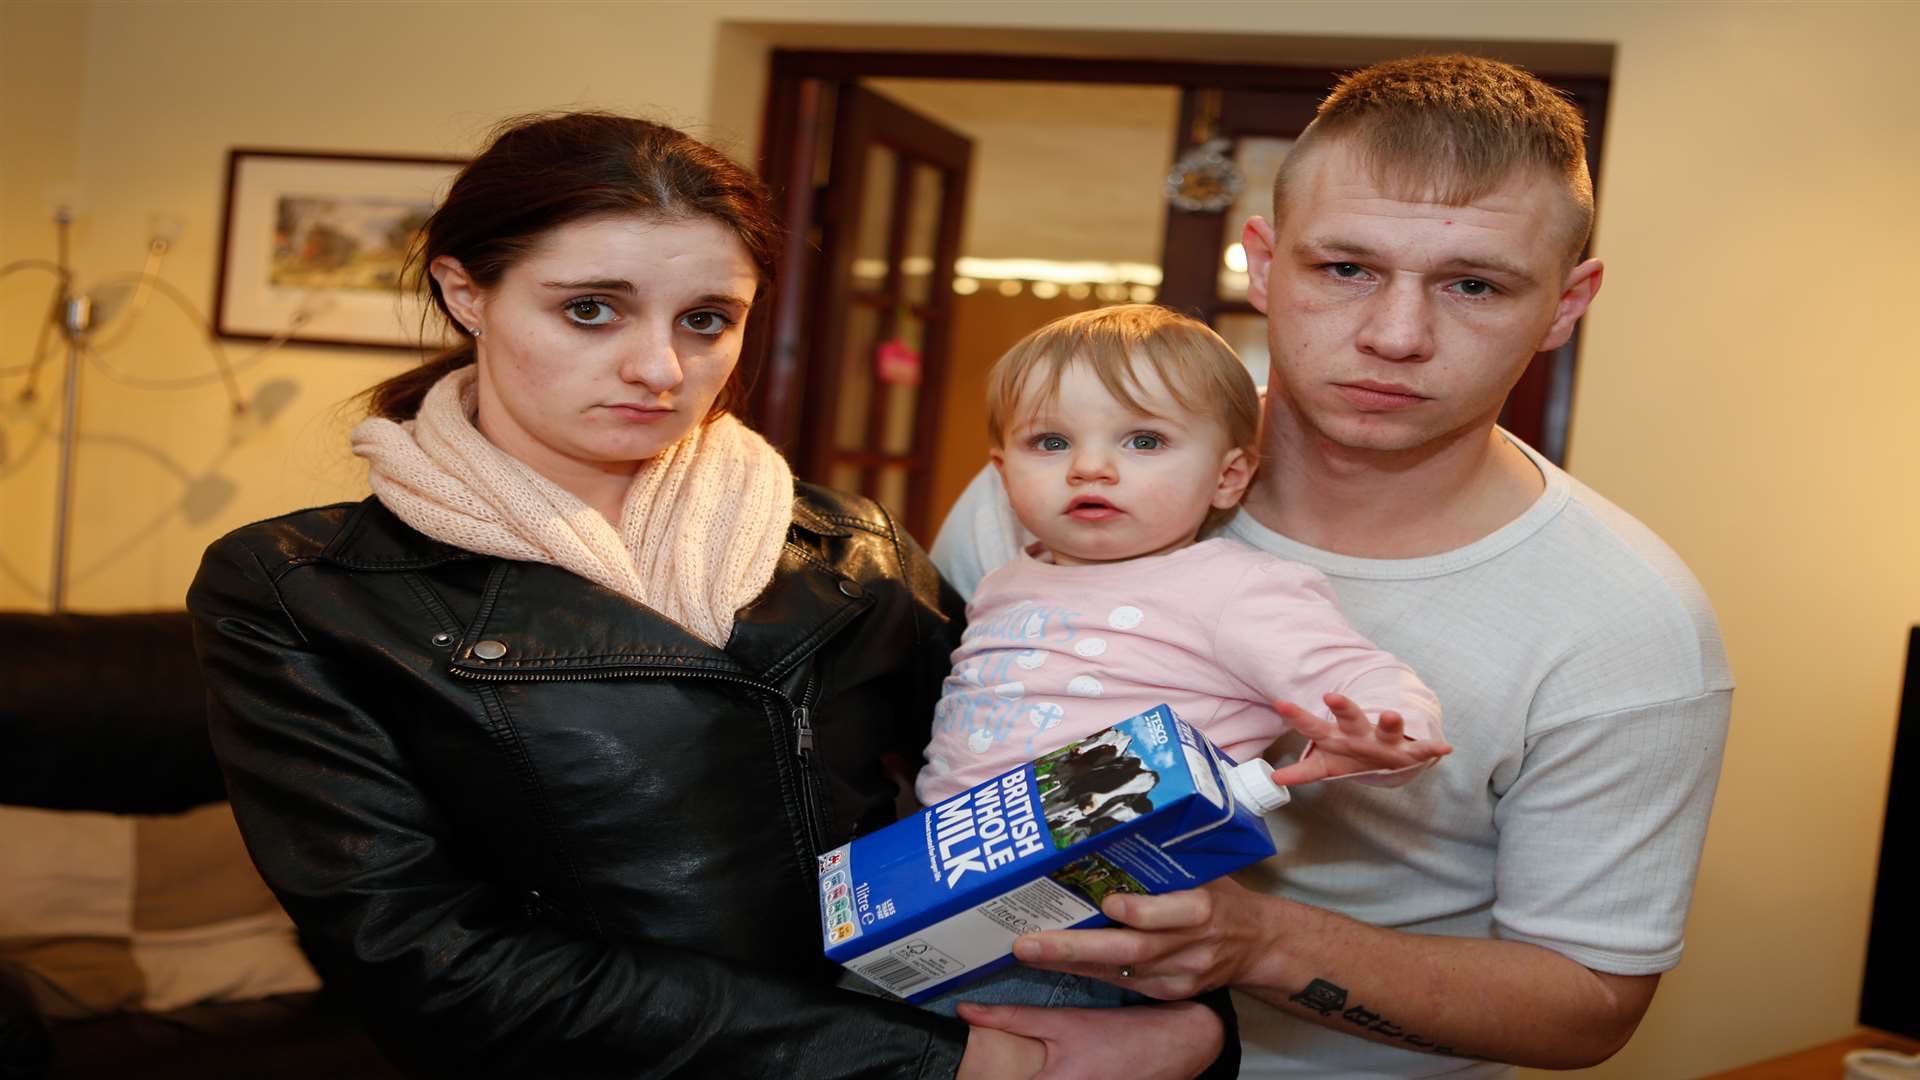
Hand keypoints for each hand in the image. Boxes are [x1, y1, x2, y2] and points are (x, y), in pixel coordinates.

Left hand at [957, 1000, 1222, 1079]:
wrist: (1174, 1046)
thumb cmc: (1118, 1033)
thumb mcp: (1064, 1021)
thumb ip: (1012, 1018)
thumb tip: (966, 1011)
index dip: (980, 1079)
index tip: (960, 1073)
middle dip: (1003, 1076)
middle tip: (978, 1070)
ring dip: (1022, 1077)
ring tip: (1014, 1068)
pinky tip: (1044, 1070)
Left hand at [1010, 877, 1272, 999]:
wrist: (1259, 945)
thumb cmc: (1222, 895)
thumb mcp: (1206, 872)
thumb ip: (1167, 863)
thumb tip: (1111, 830)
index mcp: (1204, 906)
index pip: (1170, 913)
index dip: (1140, 911)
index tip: (1106, 901)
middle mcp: (1192, 944)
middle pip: (1131, 950)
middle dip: (1074, 948)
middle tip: (1029, 943)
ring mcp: (1181, 974)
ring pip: (1121, 972)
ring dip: (1071, 963)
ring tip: (1030, 952)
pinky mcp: (1172, 992)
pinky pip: (1126, 985)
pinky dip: (1090, 973)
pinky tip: (1059, 964)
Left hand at [1269, 692, 1450, 784]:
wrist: (1391, 753)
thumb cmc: (1355, 756)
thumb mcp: (1328, 765)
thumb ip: (1303, 771)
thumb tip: (1274, 778)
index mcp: (1339, 738)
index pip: (1314, 727)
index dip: (1297, 717)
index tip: (1280, 703)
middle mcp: (1361, 735)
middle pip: (1350, 719)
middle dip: (1342, 708)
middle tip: (1330, 696)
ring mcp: (1385, 741)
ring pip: (1387, 729)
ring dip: (1389, 721)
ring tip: (1389, 714)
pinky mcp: (1408, 751)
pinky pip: (1422, 750)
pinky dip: (1433, 748)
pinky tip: (1445, 748)